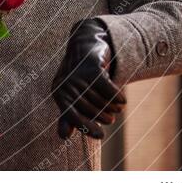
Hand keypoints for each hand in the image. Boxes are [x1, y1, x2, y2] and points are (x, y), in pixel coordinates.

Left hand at [52, 18, 126, 139]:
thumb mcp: (73, 95)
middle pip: (90, 110)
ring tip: (118, 108)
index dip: (87, 128)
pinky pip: (108, 90)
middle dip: (103, 116)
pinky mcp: (92, 68)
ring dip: (113, 107)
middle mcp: (65, 84)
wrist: (87, 46)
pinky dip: (118, 97)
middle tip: (112, 118)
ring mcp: (78, 75)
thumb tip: (62, 137)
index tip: (101, 135)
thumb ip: (68, 115)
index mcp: (58, 93)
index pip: (72, 117)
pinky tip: (123, 101)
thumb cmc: (80, 78)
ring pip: (100, 100)